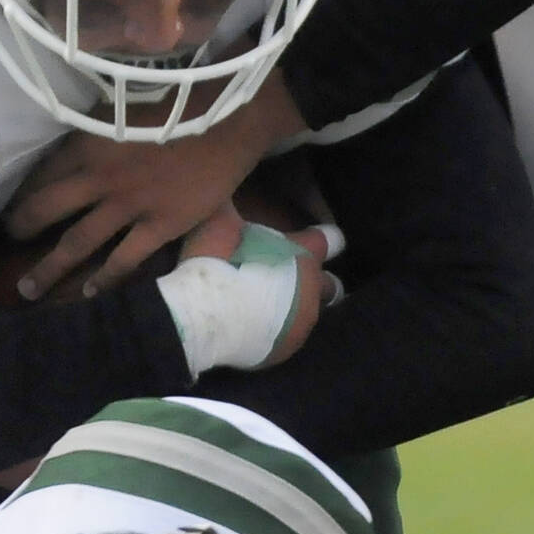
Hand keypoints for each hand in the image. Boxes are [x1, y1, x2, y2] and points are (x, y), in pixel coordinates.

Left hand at [5, 72, 307, 299]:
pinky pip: (123, 261)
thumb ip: (96, 128)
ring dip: (48, 269)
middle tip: (6, 243)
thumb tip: (69, 142)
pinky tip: (86, 294)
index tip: (4, 204)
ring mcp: (129, 204)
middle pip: (46, 209)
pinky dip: (103, 280)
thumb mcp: (125, 108)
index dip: (19, 191)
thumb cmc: (180, 106)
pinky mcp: (159, 225)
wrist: (230, 121)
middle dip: (21, 229)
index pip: (41, 173)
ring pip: (76, 243)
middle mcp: (100, 176)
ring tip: (27, 289)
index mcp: (89, 142)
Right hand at [174, 204, 341, 369]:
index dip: (322, 238)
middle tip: (291, 281)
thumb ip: (230, 207)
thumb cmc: (215, 262)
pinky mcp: (286, 349)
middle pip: (332, 286)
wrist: (201, 315)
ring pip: (310, 314)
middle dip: (317, 282)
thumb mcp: (219, 222)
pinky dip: (277, 332)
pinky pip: (288, 339)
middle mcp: (312, 288)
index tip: (317, 239)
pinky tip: (257, 329)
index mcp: (303, 254)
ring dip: (295, 308)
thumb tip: (221, 183)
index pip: (329, 240)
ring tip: (268, 308)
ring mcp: (301, 322)